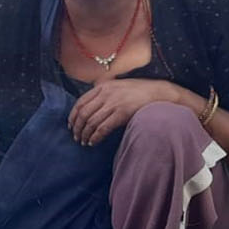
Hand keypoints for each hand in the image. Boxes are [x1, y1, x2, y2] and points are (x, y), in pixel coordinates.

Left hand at [68, 79, 191, 146]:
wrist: (158, 92)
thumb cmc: (138, 91)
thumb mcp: (117, 86)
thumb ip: (103, 93)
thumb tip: (90, 107)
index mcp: (102, 86)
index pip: (80, 102)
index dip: (73, 116)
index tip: (71, 126)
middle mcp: (106, 94)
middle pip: (83, 114)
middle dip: (77, 128)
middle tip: (76, 137)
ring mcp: (114, 103)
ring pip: (91, 122)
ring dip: (85, 134)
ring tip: (84, 142)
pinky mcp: (121, 113)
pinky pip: (103, 128)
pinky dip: (95, 137)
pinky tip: (93, 142)